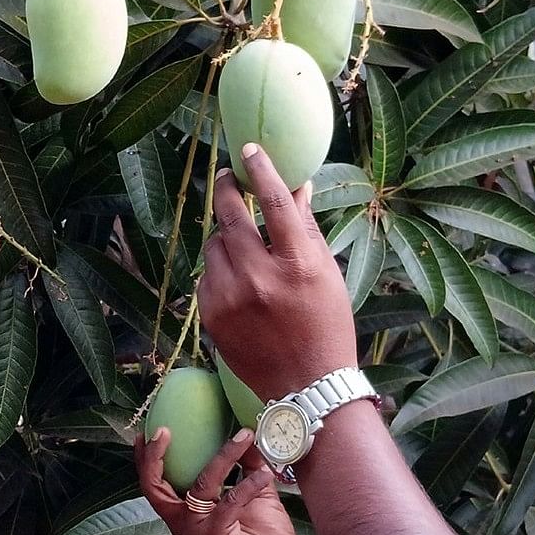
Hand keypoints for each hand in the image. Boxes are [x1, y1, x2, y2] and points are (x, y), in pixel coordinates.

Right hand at [136, 427, 306, 534]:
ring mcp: (198, 532)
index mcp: (185, 513)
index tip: (153, 430)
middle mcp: (184, 523)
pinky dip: (249, 483)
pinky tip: (266, 473)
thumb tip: (248, 436)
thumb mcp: (254, 496)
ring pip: (201, 484)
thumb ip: (248, 467)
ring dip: (224, 455)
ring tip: (245, 436)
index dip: (148, 458)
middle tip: (163, 431)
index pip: (155, 484)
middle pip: (154, 487)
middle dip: (153, 457)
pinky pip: (230, 501)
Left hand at [198, 144, 357, 401]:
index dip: (261, 170)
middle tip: (229, 177)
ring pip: (215, 244)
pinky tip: (240, 283)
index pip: (274, 203)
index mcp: (298, 264)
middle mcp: (260, 278)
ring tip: (246, 249)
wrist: (306, 385)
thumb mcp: (327, 274)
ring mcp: (231, 298)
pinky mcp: (211, 315)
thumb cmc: (326, 325)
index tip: (249, 149)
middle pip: (231, 215)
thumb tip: (296, 185)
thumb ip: (306, 229)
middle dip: (228, 189)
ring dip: (227, 238)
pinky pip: (207, 274)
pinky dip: (220, 270)